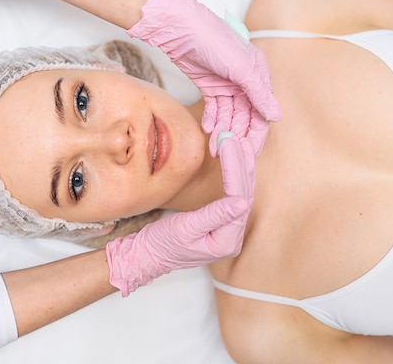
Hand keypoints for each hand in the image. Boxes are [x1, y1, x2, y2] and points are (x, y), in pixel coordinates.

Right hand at [106, 136, 255, 295]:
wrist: (148, 255)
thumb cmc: (162, 244)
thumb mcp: (186, 228)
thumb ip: (215, 215)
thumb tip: (241, 202)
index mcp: (228, 241)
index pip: (238, 198)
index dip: (235, 168)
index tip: (229, 144)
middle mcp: (233, 237)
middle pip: (244, 194)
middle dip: (241, 163)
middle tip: (235, 137)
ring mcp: (229, 231)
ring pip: (242, 193)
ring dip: (241, 167)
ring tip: (240, 143)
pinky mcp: (222, 223)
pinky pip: (234, 195)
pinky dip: (235, 176)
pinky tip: (236, 160)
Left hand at [127, 0, 280, 155]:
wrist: (180, 28)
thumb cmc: (213, 39)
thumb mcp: (241, 67)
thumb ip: (258, 93)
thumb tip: (276, 116)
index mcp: (258, 73)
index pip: (262, 110)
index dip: (257, 132)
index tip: (249, 151)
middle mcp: (245, 80)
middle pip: (245, 115)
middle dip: (236, 134)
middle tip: (227, 152)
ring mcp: (227, 83)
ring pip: (229, 114)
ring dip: (222, 130)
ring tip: (214, 145)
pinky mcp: (210, 85)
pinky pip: (215, 108)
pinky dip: (212, 119)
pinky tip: (208, 128)